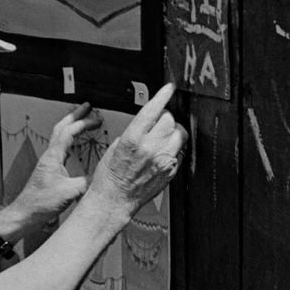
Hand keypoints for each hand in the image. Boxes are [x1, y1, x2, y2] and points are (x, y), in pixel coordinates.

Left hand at [10, 101, 103, 225]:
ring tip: (82, 121)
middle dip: (74, 116)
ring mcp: (47, 162)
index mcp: (53, 157)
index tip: (97, 119)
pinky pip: (60, 148)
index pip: (68, 132)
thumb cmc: (41, 203)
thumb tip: (103, 175)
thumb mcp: (69, 193)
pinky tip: (75, 145)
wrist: (25, 213)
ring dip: (71, 126)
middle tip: (86, 107)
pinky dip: (69, 141)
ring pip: (59, 137)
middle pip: (61, 128)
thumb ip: (87, 182)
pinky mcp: (48, 170)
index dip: (83, 123)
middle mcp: (49, 156)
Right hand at [89, 84, 186, 217]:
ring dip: (172, 132)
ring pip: (179, 134)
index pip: (153, 110)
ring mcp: (163, 161)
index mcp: (133, 140)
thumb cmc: (110, 176)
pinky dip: (172, 148)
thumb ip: (134, 132)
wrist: (114, 200)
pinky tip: (161, 153)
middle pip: (169, 120)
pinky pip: (179, 151)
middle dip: (164, 117)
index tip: (168, 88)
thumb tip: (147, 123)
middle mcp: (150, 149)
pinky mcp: (170, 171)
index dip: (162, 96)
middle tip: (157, 122)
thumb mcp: (115, 147)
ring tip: (162, 137)